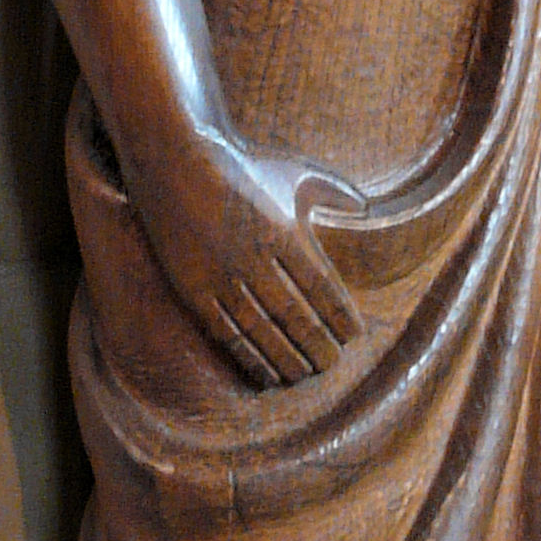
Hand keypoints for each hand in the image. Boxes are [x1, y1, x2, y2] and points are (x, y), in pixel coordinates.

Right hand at [143, 134, 363, 390]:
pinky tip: (265, 375)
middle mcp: (254, 259)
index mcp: (282, 232)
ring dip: (286, 359)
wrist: (174, 163)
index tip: (353, 335)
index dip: (339, 316)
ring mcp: (221, 277)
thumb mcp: (293, 172)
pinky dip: (248, 358)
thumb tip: (366, 207)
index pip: (321, 287)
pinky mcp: (194, 290)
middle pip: (295, 315)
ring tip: (304, 376)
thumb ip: (334, 191)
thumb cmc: (242, 168)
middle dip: (317, 346)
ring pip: (262, 331)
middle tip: (331, 366)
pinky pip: (227, 334)